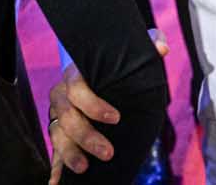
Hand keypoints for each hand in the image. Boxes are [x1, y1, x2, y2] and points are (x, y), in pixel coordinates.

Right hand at [44, 28, 165, 183]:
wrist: (100, 79)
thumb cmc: (117, 68)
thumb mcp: (132, 55)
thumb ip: (149, 45)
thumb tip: (161, 49)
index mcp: (76, 76)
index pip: (78, 88)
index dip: (94, 105)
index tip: (116, 118)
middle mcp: (62, 96)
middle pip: (66, 117)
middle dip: (86, 136)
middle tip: (108, 152)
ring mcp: (58, 117)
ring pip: (57, 135)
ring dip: (70, 154)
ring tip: (85, 168)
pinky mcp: (60, 136)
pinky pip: (54, 152)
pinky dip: (55, 168)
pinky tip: (57, 182)